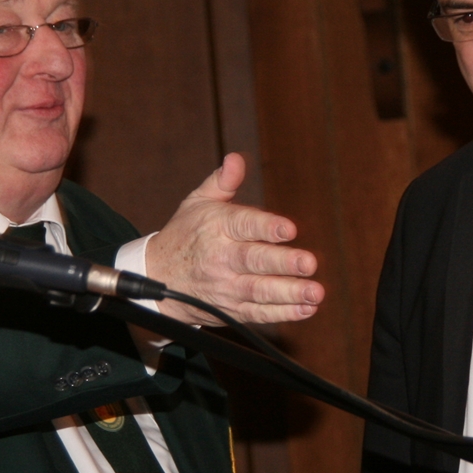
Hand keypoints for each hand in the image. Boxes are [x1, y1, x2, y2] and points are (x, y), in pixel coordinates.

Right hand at [145, 153, 323, 324]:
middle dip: (283, 263)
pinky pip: (258, 313)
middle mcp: (220, 258)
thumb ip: (223, 182)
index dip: (266, 227)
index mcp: (216, 227)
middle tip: (309, 263)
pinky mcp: (231, 309)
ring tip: (314, 292)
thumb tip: (236, 159)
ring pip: (259, 291)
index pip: (243, 225)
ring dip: (289, 293)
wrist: (157, 278)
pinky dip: (282, 313)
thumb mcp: (197, 202)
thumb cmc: (184, 234)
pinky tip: (305, 309)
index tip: (289, 229)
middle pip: (254, 261)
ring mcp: (226, 286)